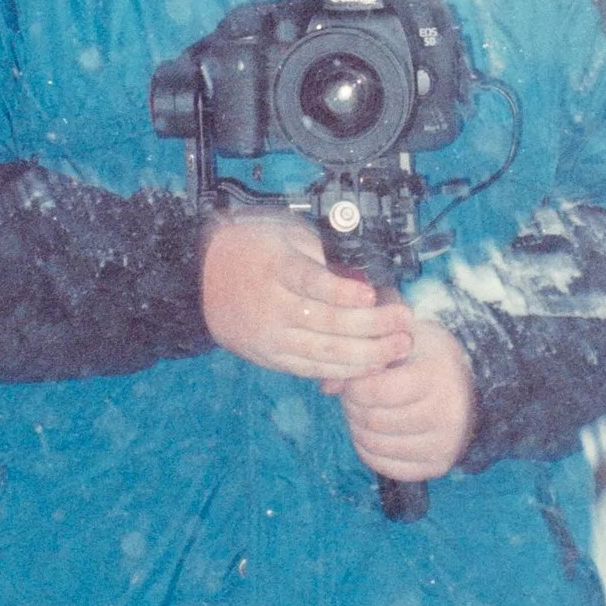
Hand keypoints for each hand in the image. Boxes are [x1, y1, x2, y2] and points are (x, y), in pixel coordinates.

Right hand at [201, 211, 414, 387]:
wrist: (201, 277)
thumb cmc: (252, 247)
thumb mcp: (286, 235)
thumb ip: (322, 257)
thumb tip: (364, 279)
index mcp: (276, 268)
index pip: (311, 283)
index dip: (343, 292)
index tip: (372, 294)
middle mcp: (271, 307)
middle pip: (328, 323)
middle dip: (373, 326)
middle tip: (404, 322)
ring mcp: (270, 337)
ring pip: (325, 352)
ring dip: (368, 353)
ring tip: (398, 347)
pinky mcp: (270, 357)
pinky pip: (312, 369)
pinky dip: (344, 370)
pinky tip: (371, 365)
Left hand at [339, 316, 475, 482]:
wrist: (465, 381)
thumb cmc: (422, 356)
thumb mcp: (397, 343)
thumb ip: (360, 358)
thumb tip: (327, 387)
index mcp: (437, 374)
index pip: (377, 391)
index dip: (354, 387)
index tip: (354, 380)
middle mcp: (448, 412)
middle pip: (374, 421)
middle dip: (353, 408)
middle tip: (354, 397)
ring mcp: (446, 443)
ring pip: (377, 446)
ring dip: (358, 429)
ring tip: (363, 412)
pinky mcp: (438, 466)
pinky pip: (387, 467)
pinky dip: (370, 451)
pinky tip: (373, 432)